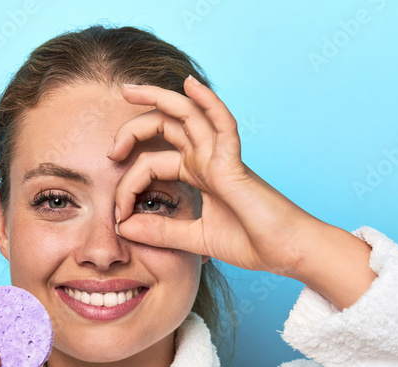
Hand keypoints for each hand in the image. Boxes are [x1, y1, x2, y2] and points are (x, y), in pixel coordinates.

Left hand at [108, 75, 310, 275]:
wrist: (286, 251)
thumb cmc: (251, 242)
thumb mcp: (194, 239)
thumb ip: (161, 232)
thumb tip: (124, 228)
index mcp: (197, 175)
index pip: (151, 164)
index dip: (128, 186)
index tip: (119, 215)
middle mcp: (207, 159)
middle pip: (165, 128)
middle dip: (133, 127)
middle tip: (110, 149)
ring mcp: (221, 157)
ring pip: (187, 115)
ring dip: (157, 98)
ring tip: (129, 90)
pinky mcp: (235, 164)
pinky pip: (222, 124)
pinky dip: (207, 102)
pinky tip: (190, 85)